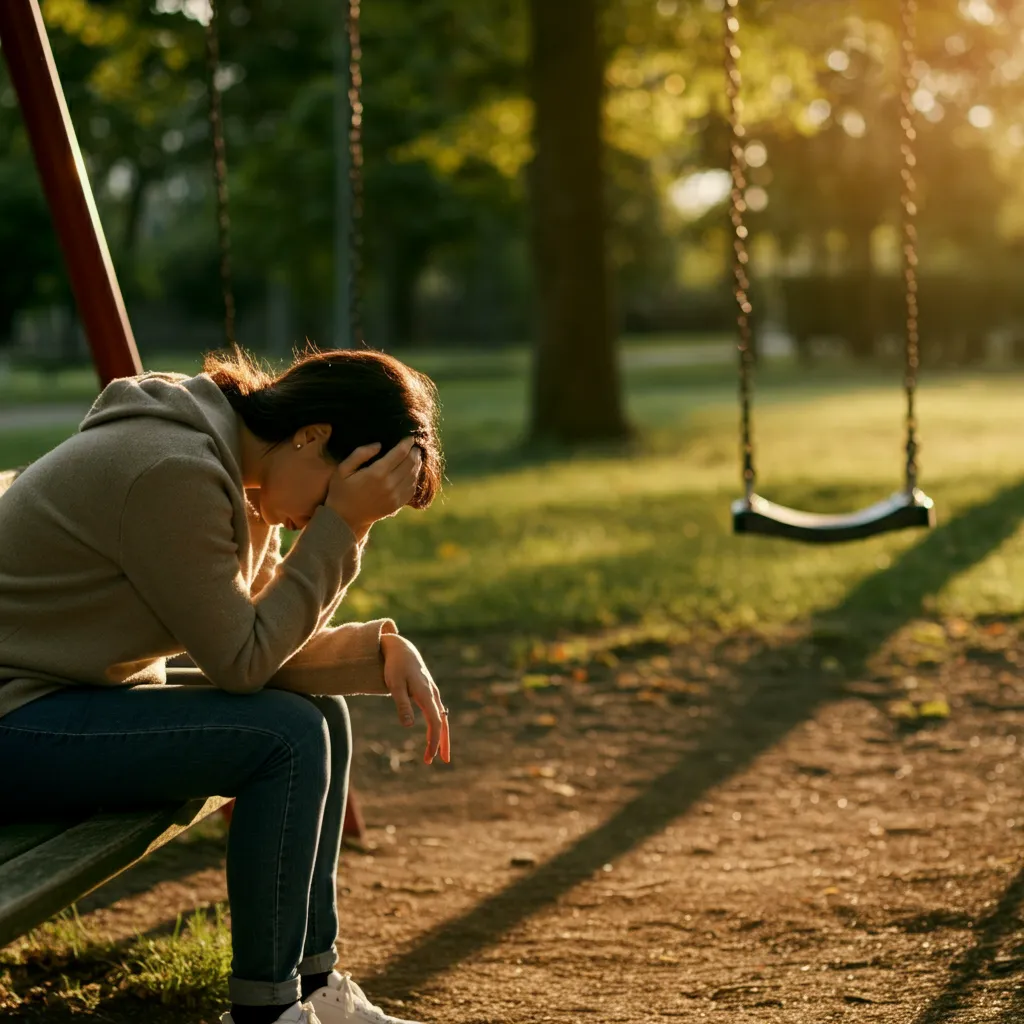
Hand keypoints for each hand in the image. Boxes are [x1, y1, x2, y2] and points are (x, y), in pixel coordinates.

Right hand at [325, 438, 421, 539]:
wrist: (345, 519)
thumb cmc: (341, 491)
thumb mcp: (343, 469)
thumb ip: (360, 454)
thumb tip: (379, 445)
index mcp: (376, 473)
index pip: (400, 453)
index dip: (407, 443)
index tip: (410, 437)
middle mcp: (389, 485)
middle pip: (410, 463)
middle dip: (414, 452)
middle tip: (414, 446)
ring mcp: (395, 496)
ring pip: (413, 476)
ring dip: (417, 464)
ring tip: (415, 456)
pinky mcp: (396, 505)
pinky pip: (411, 489)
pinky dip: (415, 478)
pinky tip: (412, 472)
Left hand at [380, 632, 449, 764]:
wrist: (400, 648)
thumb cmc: (395, 666)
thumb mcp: (394, 685)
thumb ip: (402, 705)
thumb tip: (408, 725)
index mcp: (426, 693)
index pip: (435, 722)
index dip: (434, 741)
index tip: (430, 757)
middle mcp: (432, 693)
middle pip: (442, 722)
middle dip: (442, 742)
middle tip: (442, 761)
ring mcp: (432, 692)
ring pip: (441, 717)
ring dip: (441, 735)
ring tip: (439, 753)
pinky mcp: (428, 691)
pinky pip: (436, 711)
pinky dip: (437, 724)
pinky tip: (433, 733)